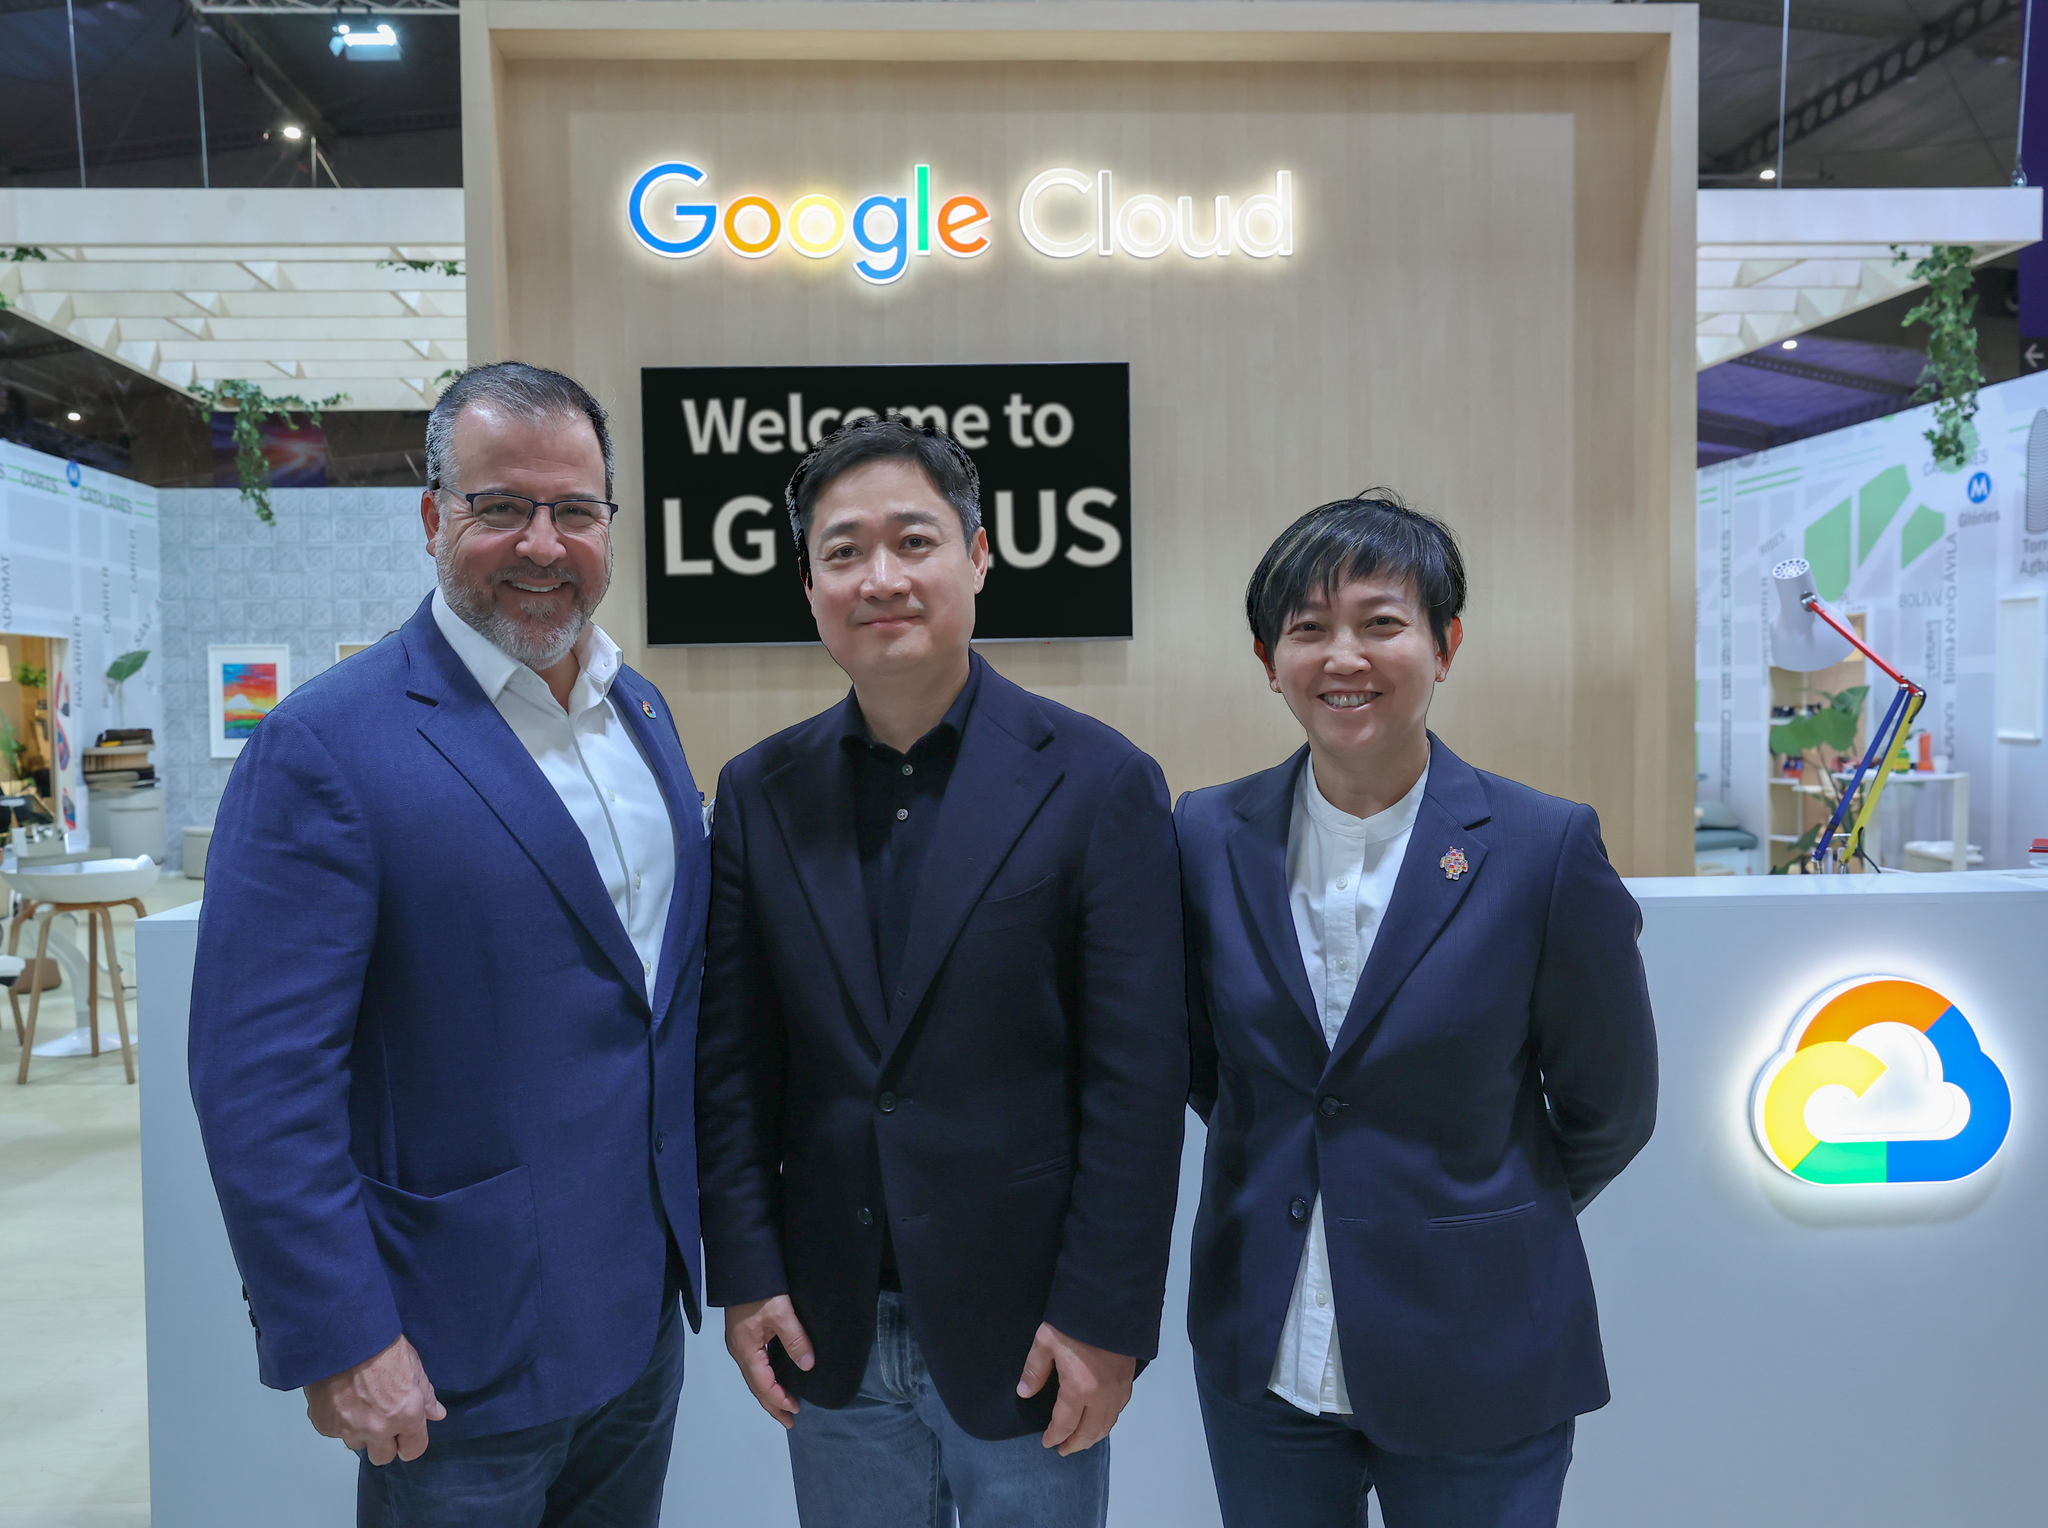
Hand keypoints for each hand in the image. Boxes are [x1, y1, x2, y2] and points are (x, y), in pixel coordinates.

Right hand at [304, 1335, 445, 1465]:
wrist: (343, 1337)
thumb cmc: (383, 1347)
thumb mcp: (414, 1367)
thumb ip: (425, 1396)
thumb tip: (436, 1414)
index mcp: (406, 1415)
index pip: (414, 1450)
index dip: (411, 1442)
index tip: (406, 1434)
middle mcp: (378, 1429)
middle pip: (383, 1456)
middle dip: (384, 1443)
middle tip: (380, 1420)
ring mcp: (349, 1430)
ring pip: (357, 1443)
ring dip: (360, 1431)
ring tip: (357, 1403)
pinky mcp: (325, 1426)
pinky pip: (335, 1432)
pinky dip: (338, 1420)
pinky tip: (339, 1397)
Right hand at [725, 1295, 815, 1428]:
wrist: (742, 1266)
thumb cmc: (760, 1290)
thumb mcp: (781, 1313)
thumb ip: (794, 1339)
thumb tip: (807, 1365)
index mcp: (746, 1350)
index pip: (763, 1385)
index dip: (779, 1400)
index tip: (795, 1411)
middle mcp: (740, 1351)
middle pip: (756, 1386)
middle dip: (772, 1404)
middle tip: (789, 1421)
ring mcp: (740, 1344)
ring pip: (755, 1377)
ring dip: (769, 1392)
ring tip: (785, 1405)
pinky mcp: (745, 1336)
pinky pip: (756, 1365)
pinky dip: (767, 1378)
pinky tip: (777, 1378)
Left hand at [1016, 1322, 1135, 1454]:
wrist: (1108, 1300)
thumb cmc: (1073, 1320)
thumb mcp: (1046, 1341)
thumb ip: (1035, 1369)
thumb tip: (1025, 1392)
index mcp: (1080, 1388)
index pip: (1066, 1424)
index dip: (1055, 1437)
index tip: (1048, 1443)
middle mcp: (1102, 1394)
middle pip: (1090, 1431)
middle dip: (1075, 1443)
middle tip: (1064, 1449)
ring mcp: (1119, 1388)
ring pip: (1108, 1423)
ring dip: (1094, 1436)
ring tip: (1081, 1440)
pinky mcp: (1129, 1378)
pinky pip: (1120, 1409)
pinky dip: (1109, 1421)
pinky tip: (1101, 1419)